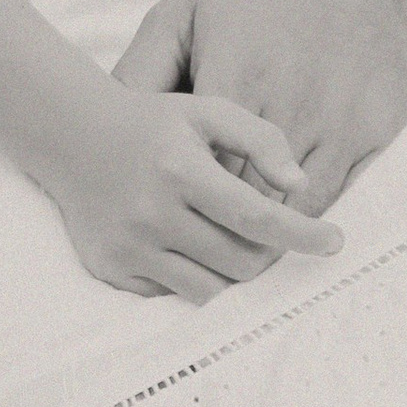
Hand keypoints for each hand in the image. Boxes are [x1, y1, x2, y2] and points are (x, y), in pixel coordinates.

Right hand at [37, 83, 339, 302]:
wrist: (71, 136)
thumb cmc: (154, 124)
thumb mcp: (208, 112)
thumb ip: (261, 139)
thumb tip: (300, 185)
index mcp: (181, 171)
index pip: (257, 217)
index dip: (303, 234)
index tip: (335, 241)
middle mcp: (152, 214)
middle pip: (240, 262)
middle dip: (267, 253)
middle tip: (266, 233)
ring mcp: (129, 247)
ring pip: (210, 289)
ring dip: (232, 271)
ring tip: (229, 239)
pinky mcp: (111, 269)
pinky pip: (173, 294)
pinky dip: (192, 276)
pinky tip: (185, 244)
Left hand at [114, 0, 406, 215]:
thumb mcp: (186, 14)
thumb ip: (142, 70)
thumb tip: (109, 127)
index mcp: (236, 73)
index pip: (201, 169)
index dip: (184, 197)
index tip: (169, 206)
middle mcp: (291, 99)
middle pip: (248, 198)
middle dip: (220, 223)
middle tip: (196, 234)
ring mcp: (339, 117)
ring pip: (295, 207)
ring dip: (267, 227)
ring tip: (239, 234)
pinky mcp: (375, 127)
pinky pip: (336, 190)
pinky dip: (308, 206)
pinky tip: (284, 204)